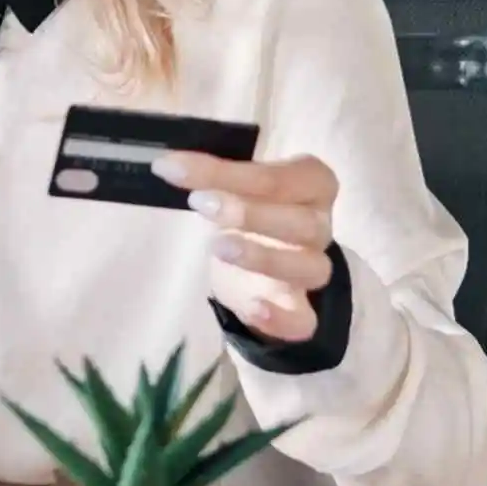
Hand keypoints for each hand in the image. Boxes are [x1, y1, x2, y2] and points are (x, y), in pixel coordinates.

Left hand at [153, 151, 338, 343]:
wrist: (260, 262)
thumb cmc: (251, 209)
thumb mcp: (234, 186)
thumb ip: (213, 176)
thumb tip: (167, 165)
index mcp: (311, 184)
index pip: (282, 176)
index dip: (232, 173)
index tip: (177, 169)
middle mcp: (319, 226)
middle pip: (302, 222)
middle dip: (251, 213)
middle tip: (200, 204)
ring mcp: (313, 269)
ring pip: (309, 267)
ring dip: (264, 258)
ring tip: (217, 247)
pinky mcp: (299, 309)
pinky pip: (304, 320)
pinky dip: (281, 317)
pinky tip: (254, 308)